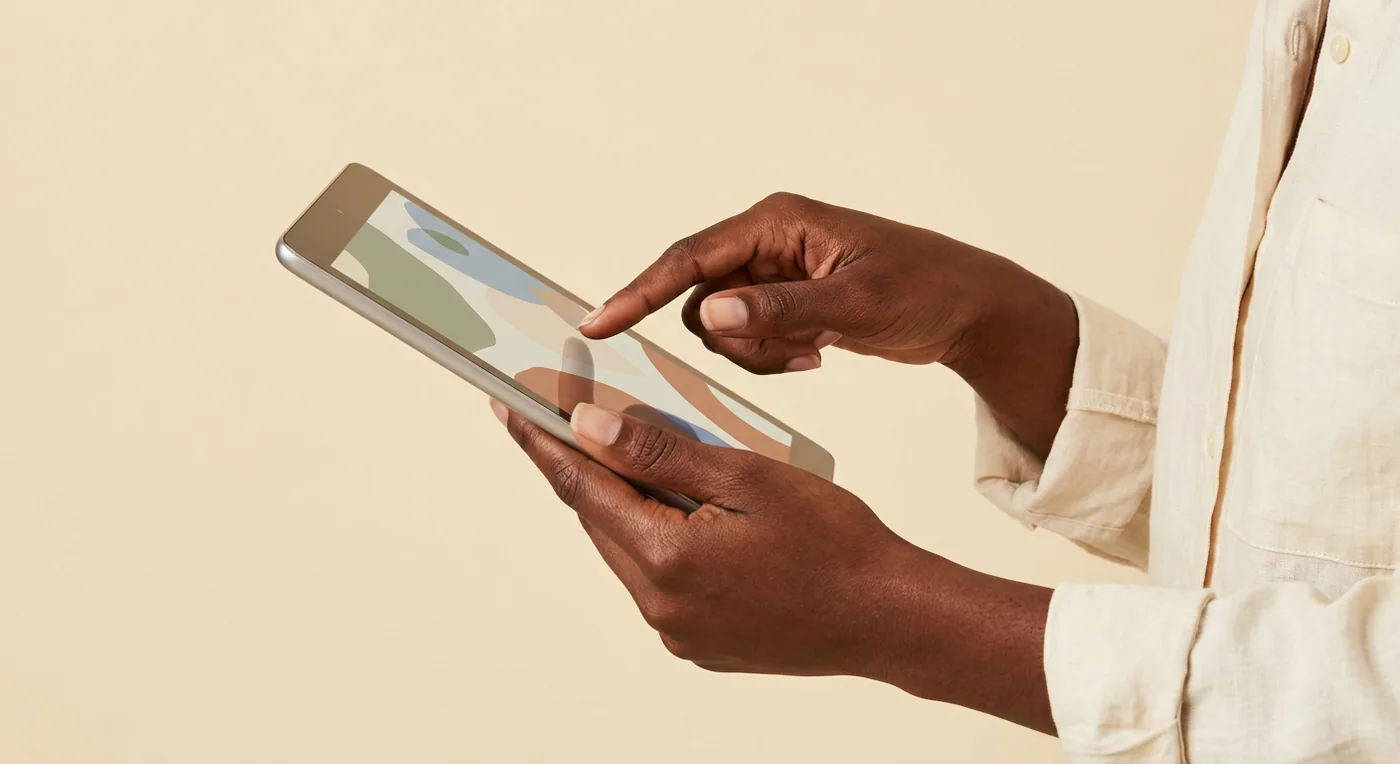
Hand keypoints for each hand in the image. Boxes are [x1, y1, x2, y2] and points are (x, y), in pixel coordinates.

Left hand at [491, 399, 1055, 733]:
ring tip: (639, 458)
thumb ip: (659, 453)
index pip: (582, 487)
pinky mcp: (700, 642)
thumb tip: (588, 427)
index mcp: (664, 558)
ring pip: (631, 549)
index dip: (542, 442)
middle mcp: (659, 604)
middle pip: (602, 519)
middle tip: (568, 418)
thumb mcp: (744, 477)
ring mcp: (678, 630)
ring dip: (628, 503)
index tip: (507, 406)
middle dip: (586, 467)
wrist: (889, 617)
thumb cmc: (834, 542)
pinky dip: (660, 539)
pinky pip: (660, 580)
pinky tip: (686, 511)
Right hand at [578, 192, 1077, 457]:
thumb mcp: (856, 304)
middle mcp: (765, 242)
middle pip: (702, 302)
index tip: (597, 326)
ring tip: (814, 353)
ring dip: (758, 353)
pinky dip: (773, 358)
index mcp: (775, 223)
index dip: (638, 293)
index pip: (689, 259)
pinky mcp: (783, 303)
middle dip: (738, 340)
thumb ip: (780, 309)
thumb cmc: (925, 288)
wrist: (968, 309)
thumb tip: (712, 314)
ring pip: (722, 328)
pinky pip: (748, 340)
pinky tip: (818, 356)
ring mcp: (772, 275)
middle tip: (795, 351)